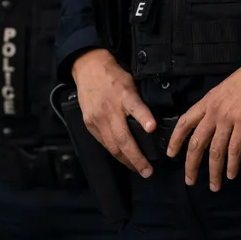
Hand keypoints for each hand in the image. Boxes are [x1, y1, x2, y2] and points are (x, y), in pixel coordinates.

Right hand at [72, 48, 156, 177]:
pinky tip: (123, 159)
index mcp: (123, 94)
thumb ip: (138, 102)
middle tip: (148, 171)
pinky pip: (104, 143)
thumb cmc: (114, 76)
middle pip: (122, 137)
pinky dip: (115, 153)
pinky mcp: (89, 124)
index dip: (144, 117)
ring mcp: (97, 118)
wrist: (88, 69)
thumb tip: (151, 124)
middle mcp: (110, 109)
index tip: (152, 127)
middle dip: (136, 157)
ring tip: (139, 170)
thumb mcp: (130, 82)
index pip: (135, 106)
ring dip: (126, 160)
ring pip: (112, 146)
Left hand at [166, 54, 240, 190]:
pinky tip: (231, 174)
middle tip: (189, 180)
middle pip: (197, 143)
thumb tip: (213, 124)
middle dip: (191, 165)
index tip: (171, 154)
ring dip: (213, 172)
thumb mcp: (224, 89)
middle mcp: (214, 111)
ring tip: (214, 185)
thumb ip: (216, 106)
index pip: (185, 122)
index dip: (176, 140)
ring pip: (215, 151)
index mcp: (208, 101)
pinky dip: (232, 165)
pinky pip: (235, 150)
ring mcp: (228, 118)